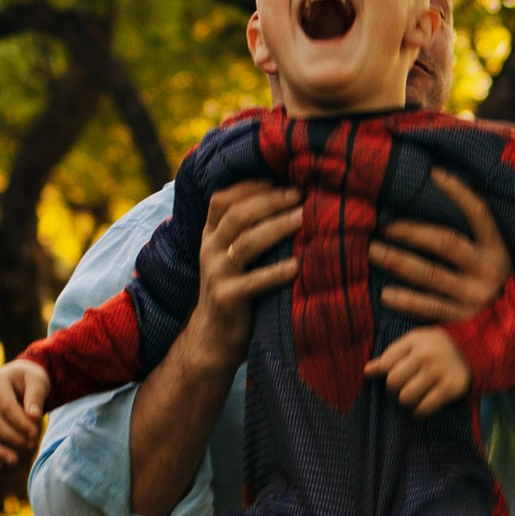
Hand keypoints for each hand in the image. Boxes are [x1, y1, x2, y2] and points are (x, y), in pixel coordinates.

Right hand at [0, 358, 48, 470]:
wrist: (19, 380)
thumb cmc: (31, 380)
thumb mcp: (38, 381)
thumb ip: (36, 396)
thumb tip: (33, 417)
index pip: (5, 407)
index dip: (20, 423)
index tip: (35, 433)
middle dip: (12, 436)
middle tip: (31, 444)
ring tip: (13, 461)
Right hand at [183, 178, 302, 369]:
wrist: (213, 337)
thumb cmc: (235, 287)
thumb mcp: (232, 254)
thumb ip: (249, 229)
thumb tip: (292, 197)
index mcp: (211, 234)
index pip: (223, 198)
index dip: (251, 185)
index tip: (283, 179)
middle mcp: (210, 249)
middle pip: (236, 214)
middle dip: (270, 200)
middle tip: (300, 194)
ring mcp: (216, 274)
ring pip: (246, 242)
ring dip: (277, 227)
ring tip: (304, 219)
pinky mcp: (226, 298)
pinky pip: (254, 281)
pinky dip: (276, 272)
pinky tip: (298, 265)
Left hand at [369, 170, 510, 323]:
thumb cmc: (496, 284)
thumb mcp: (494, 256)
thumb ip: (474, 235)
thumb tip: (440, 197)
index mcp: (497, 249)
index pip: (479, 212)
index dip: (458, 191)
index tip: (434, 173)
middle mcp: (488, 271)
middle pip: (446, 243)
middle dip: (412, 232)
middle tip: (385, 226)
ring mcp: (475, 297)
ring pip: (432, 275)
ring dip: (400, 262)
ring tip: (375, 251)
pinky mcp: (463, 320)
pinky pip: (430, 308)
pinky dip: (407, 301)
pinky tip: (386, 294)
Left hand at [369, 324, 473, 413]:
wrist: (475, 350)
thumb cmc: (437, 346)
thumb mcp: (415, 342)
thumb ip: (391, 355)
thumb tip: (367, 371)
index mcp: (415, 339)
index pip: (385, 363)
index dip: (386, 372)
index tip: (395, 373)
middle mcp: (426, 354)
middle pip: (393, 382)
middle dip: (394, 389)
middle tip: (403, 387)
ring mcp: (439, 371)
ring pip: (406, 397)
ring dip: (406, 401)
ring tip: (412, 396)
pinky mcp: (450, 388)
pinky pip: (424, 408)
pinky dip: (419, 411)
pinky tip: (421, 406)